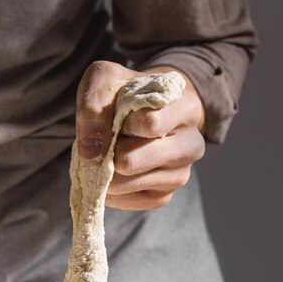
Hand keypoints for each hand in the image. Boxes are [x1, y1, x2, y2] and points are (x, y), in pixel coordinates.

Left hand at [76, 61, 205, 209]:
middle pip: (135, 160)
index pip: (150, 123)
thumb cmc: (123, 94)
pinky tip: (108, 175)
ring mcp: (180, 173)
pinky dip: (110, 191)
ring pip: (131, 183)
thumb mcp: (105, 81)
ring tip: (107, 156)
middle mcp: (191, 143)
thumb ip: (93, 106)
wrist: (137, 112)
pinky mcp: (163, 195)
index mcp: (184, 107)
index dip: (120, 123)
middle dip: (107, 153)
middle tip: (105, 142)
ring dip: (106, 172)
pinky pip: (130, 200)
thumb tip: (90, 153)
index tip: (114, 117)